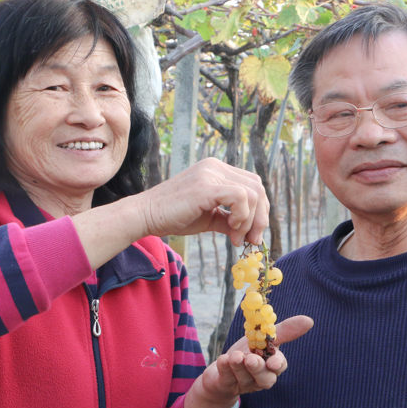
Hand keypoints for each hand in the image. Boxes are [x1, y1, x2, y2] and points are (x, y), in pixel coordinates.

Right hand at [137, 158, 268, 246]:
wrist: (146, 216)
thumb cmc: (174, 216)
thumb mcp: (210, 218)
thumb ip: (231, 221)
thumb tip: (252, 234)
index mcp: (217, 170)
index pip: (252, 184)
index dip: (259, 211)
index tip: (252, 235)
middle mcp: (215, 166)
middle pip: (258, 188)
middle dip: (260, 218)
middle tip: (252, 240)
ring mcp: (211, 173)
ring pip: (253, 193)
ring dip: (250, 221)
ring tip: (236, 238)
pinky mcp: (206, 186)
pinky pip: (240, 197)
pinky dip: (242, 216)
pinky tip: (231, 228)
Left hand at [183, 315, 313, 407]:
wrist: (221, 368)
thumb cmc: (247, 352)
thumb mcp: (263, 338)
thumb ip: (284, 331)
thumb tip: (309, 320)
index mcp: (270, 366)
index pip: (279, 367)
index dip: (277, 364)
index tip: (273, 361)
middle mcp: (259, 378)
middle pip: (264, 379)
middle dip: (258, 369)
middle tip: (251, 359)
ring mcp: (242, 383)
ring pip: (244, 379)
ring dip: (239, 367)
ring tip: (234, 356)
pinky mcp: (225, 385)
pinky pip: (226, 379)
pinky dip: (225, 368)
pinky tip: (223, 360)